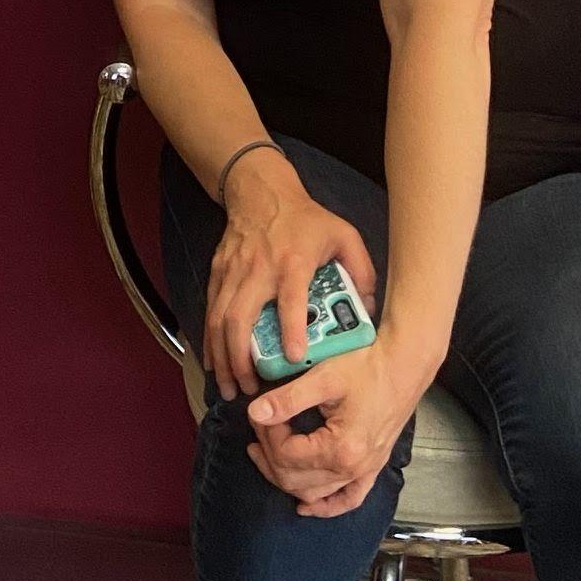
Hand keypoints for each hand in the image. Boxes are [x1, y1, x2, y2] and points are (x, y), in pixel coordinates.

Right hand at [204, 152, 378, 399]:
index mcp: (293, 261)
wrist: (260, 190)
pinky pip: (211, 310)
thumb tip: (370, 310)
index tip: (293, 356)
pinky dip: (210, 340)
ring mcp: (234, 271)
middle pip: (242, 316)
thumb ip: (361, 271)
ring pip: (220, 318)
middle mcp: (259, 269)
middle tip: (254, 390)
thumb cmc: (305, 218)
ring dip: (224, 356)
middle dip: (243, 358)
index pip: (291, 297)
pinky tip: (217, 364)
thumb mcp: (343, 235)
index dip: (291, 327)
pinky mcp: (218, 272)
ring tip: (233, 388)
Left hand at [245, 342, 424, 516]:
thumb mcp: (322, 378)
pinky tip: (306, 507)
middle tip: (259, 427)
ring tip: (265, 452)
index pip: (287, 455)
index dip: (266, 434)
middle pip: (295, 480)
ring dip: (285, 478)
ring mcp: (364, 473)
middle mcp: (353, 470)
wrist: (402, 366)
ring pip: (314, 493)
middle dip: (269, 454)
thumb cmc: (365, 367)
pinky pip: (347, 500)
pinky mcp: (371, 469)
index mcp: (340, 449)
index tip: (259, 411)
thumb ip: (287, 399)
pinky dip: (325, 507)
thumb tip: (255, 413)